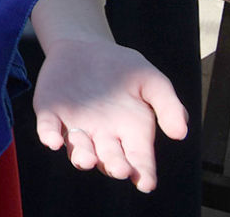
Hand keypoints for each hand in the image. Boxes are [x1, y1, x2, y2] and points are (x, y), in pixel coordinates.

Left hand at [32, 35, 188, 190]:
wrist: (86, 46)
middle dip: (114, 166)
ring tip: (87, 159)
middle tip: (119, 168)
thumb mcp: (152, 81)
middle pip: (109, 159)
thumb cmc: (124, 68)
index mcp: (132, 133)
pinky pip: (48, 129)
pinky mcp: (51, 113)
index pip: (139, 161)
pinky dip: (49, 135)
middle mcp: (104, 136)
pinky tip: (52, 141)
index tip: (145, 183)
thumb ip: (168, 105)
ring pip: (78, 150)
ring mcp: (76, 127)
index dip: (143, 174)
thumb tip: (180, 133)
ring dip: (82, 156)